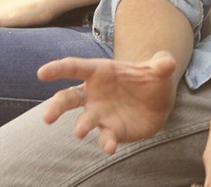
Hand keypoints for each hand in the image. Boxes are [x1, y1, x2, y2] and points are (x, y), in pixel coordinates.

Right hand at [38, 52, 179, 153]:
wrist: (159, 100)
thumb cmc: (151, 78)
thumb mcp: (160, 68)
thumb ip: (162, 64)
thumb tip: (168, 62)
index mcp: (100, 72)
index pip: (75, 68)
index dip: (58, 69)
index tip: (42, 73)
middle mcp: (93, 94)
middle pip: (67, 98)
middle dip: (56, 107)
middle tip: (48, 117)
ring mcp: (100, 114)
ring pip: (83, 121)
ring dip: (80, 126)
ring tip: (78, 132)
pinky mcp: (110, 130)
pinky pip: (105, 138)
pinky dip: (106, 143)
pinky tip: (110, 148)